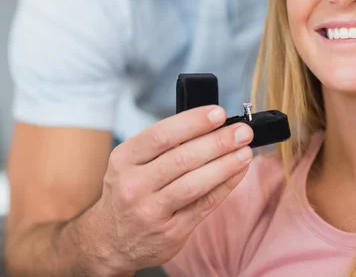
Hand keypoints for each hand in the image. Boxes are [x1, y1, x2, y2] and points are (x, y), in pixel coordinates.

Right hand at [87, 106, 253, 273]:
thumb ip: (163, 146)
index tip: (219, 113)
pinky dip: (225, 186)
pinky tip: (238, 172)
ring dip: (226, 165)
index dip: (193, 122)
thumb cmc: (129, 192)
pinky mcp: (170, 232)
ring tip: (245, 151)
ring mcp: (151, 212)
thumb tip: (210, 125)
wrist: (110, 241)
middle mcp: (133, 186)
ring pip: (195, 183)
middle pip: (182, 158)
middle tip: (242, 132)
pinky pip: (204, 205)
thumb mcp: (131, 164)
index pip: (161, 135)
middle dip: (218, 142)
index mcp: (123, 160)